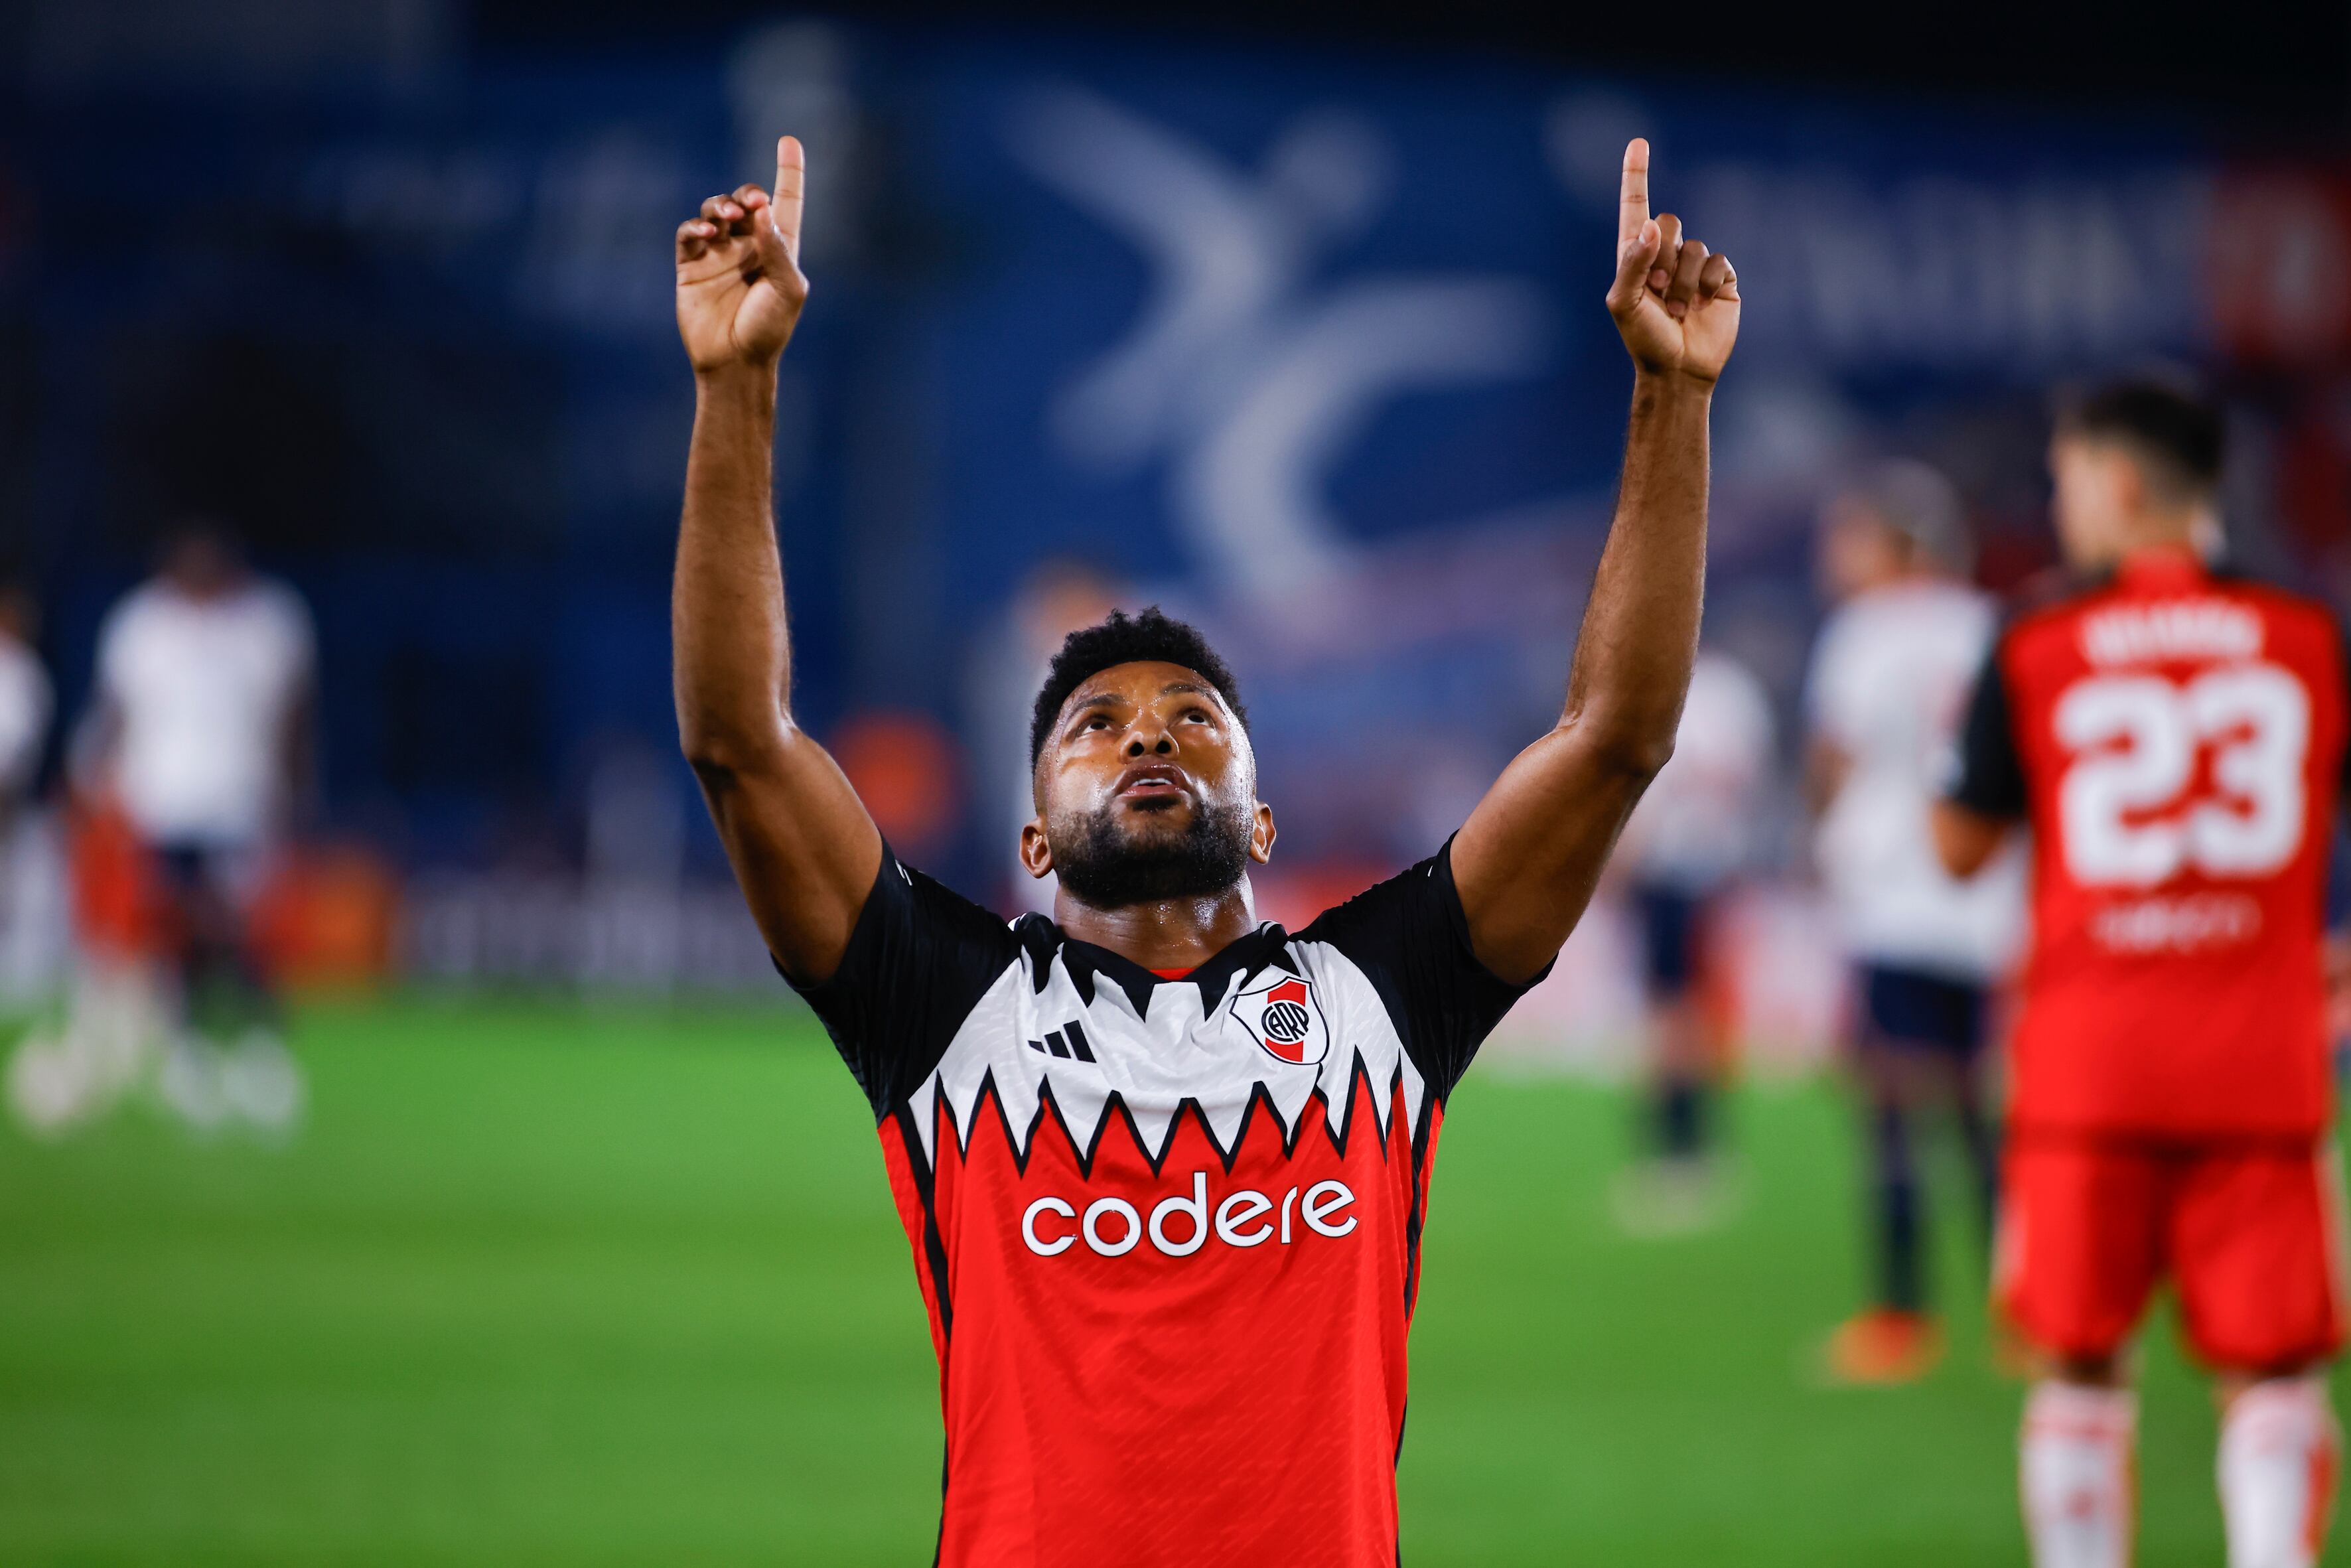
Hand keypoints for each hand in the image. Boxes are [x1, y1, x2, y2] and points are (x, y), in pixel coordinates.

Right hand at [676, 135, 810, 375]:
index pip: (786, 201)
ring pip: (715, 209)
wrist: (735, 363)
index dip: (789, 171)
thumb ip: (778, 250)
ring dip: (720, 205)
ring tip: (725, 218)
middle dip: (746, 194)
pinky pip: (689, 232)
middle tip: (749, 204)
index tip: (788, 141)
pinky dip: (695, 225)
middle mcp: (748, 245)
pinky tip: (706, 230)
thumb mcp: (788, 290)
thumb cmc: (769, 330)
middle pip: (745, 200)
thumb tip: (762, 211)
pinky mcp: (691, 265)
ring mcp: (718, 253)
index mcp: (779, 248)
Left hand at [1605, 139, 1738, 383]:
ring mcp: (1694, 266)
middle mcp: (1665, 255)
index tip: (1638, 143)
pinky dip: (1708, 283)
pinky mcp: (1722, 279)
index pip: (1635, 208)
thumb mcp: (1625, 304)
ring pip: (1694, 245)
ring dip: (1684, 280)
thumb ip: (1633, 263)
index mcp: (1635, 256)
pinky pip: (1718, 261)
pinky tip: (1702, 306)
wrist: (1680, 371)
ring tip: (1679, 309)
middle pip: (1669, 221)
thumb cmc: (1644, 340)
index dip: (1636, 175)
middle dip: (1663, 256)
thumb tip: (1653, 227)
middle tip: (1658, 292)